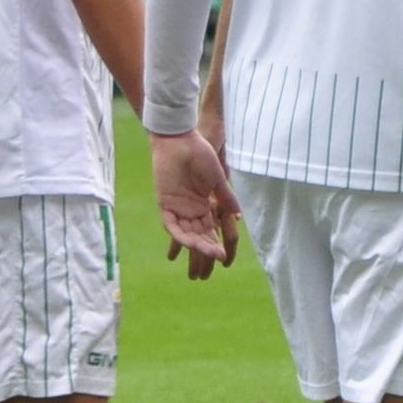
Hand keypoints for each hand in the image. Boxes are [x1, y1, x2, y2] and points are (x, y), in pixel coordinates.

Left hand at [151, 129, 239, 272]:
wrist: (181, 140)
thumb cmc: (200, 153)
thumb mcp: (218, 178)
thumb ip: (226, 197)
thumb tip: (237, 215)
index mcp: (203, 205)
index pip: (210, 231)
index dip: (217, 245)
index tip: (224, 256)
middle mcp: (190, 210)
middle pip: (198, 237)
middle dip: (206, 251)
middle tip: (215, 262)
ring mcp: (177, 208)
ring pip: (186, 234)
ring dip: (196, 246)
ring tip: (208, 254)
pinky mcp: (165, 203)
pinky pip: (172, 225)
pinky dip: (180, 235)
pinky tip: (191, 243)